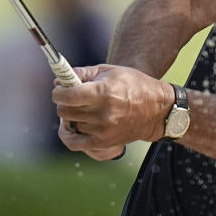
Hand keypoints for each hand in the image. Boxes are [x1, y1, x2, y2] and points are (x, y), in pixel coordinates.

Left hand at [52, 64, 173, 158]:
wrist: (157, 110)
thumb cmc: (134, 85)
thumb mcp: (110, 71)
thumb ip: (83, 73)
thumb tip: (58, 80)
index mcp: (104, 92)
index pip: (68, 95)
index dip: (59, 92)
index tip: (60, 89)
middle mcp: (103, 113)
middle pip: (65, 111)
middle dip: (64, 103)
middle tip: (71, 99)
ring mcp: (103, 130)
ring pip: (70, 124)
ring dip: (72, 117)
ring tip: (82, 110)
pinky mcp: (104, 143)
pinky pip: (74, 143)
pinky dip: (68, 135)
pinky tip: (72, 127)